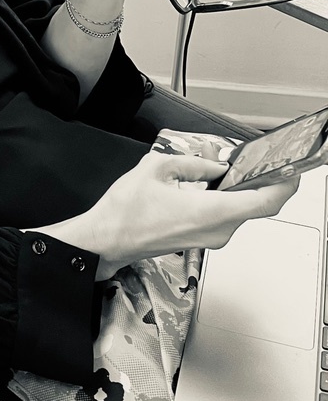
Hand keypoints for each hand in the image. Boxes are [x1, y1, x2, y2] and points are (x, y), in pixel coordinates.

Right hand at [73, 152, 299, 278]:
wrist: (106, 241)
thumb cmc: (125, 212)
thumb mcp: (157, 169)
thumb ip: (193, 164)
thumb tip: (215, 165)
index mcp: (212, 212)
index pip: (265, 202)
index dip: (285, 185)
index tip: (293, 171)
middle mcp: (217, 231)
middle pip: (254, 206)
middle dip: (257, 180)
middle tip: (252, 160)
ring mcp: (210, 239)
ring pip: (238, 211)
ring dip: (237, 189)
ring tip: (221, 166)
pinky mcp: (200, 240)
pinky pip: (223, 217)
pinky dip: (224, 199)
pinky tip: (209, 183)